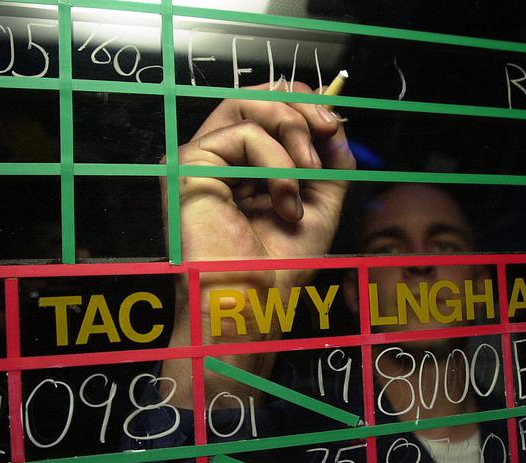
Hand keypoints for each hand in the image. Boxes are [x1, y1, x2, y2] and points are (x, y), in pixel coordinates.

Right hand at [160, 81, 356, 406]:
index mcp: (240, 166)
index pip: (264, 109)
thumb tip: (335, 125)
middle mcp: (216, 158)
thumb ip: (329, 163)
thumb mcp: (321, 204)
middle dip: (300, 106)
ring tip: (308, 173)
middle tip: (328, 129)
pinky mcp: (190, 165)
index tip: (334, 125)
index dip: (300, 102)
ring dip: (292, 131)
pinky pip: (244, 136)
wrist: (255, 304)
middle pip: (252, 96)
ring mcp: (200, 160)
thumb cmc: (280, 267)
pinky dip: (277, 164)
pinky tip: (285, 202)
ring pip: (245, 105)